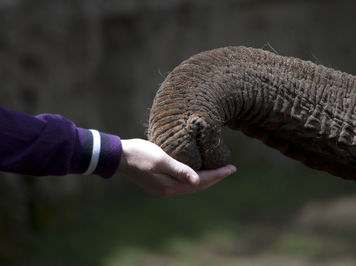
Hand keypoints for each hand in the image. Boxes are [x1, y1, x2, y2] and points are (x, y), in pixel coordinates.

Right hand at [116, 139, 235, 196]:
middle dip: (215, 177)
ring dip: (206, 178)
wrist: (118, 157)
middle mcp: (169, 190)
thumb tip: (197, 180)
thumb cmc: (139, 154)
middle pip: (198, 185)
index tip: (232, 168)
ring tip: (218, 171)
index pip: (201, 181)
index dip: (218, 175)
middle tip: (230, 169)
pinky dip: (194, 177)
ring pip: (191, 184)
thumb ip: (179, 169)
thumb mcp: (160, 159)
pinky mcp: (159, 182)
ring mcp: (163, 188)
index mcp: (171, 186)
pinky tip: (197, 171)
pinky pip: (183, 182)